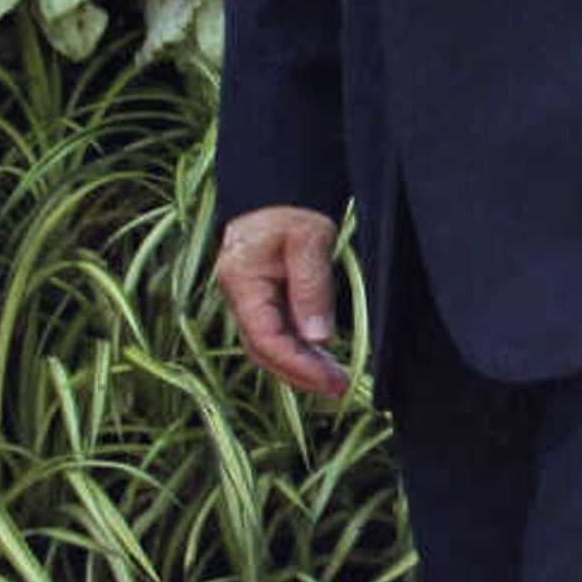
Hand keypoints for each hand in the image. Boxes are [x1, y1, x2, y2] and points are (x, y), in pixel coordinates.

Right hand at [215, 204, 350, 398]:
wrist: (278, 193)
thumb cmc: (292, 211)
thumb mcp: (309, 240)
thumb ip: (312, 288)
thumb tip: (320, 338)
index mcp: (243, 282)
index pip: (265, 338)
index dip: (297, 364)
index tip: (329, 380)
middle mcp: (241, 298)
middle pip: (265, 350)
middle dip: (301, 374)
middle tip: (339, 389)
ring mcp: (250, 302)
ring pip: (271, 346)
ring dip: (302, 367)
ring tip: (337, 382)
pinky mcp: (264, 302)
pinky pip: (278, 334)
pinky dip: (300, 352)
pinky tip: (322, 363)